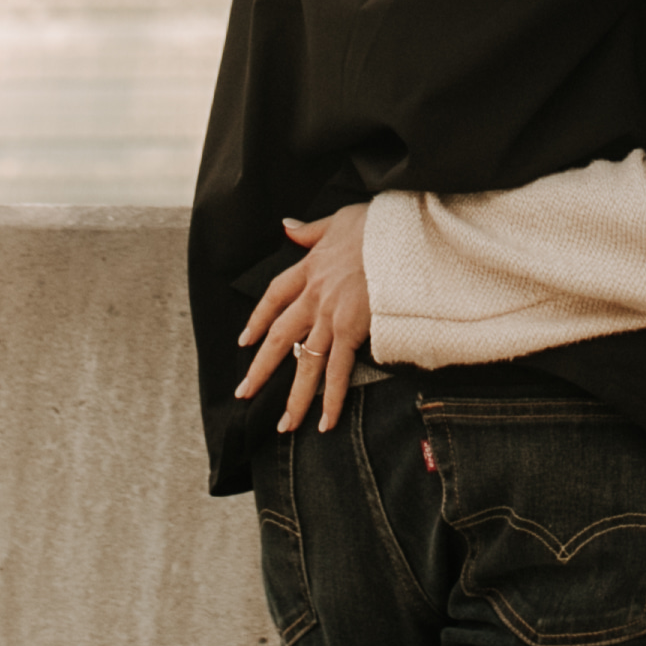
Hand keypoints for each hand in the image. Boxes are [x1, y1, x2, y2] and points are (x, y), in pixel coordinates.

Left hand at [233, 209, 373, 433]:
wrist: (400, 234)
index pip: (274, 296)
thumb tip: (288, 225)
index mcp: (309, 269)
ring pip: (306, 363)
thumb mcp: (338, 219)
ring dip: (294, 398)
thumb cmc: (377, 224)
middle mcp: (314, 297)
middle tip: (245, 394)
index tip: (246, 340)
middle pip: (281, 337)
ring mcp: (331, 316)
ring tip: (284, 426)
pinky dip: (331, 399)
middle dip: (261, 368)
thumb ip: (311, 229)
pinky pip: (338, 371)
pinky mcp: (351, 330)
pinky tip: (325, 422)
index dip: (258, 319)